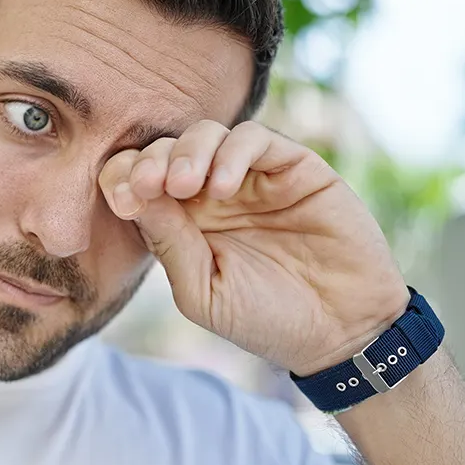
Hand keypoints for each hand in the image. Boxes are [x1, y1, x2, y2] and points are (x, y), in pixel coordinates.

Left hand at [99, 120, 409, 375]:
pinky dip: (232, 153)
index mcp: (182, 221)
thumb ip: (168, 243)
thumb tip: (132, 194)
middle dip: (150, 160)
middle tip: (148, 184)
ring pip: (208, 133)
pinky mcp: (295, 168)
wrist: (341, 332)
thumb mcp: (202, 291)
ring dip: (187, 151)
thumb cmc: (267, 319)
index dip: (123, 176)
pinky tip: (223, 188)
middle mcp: (212, 193)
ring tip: (183, 186)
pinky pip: (256, 138)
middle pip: (167, 148)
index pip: (139, 178)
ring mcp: (253, 177)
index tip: (123, 198)